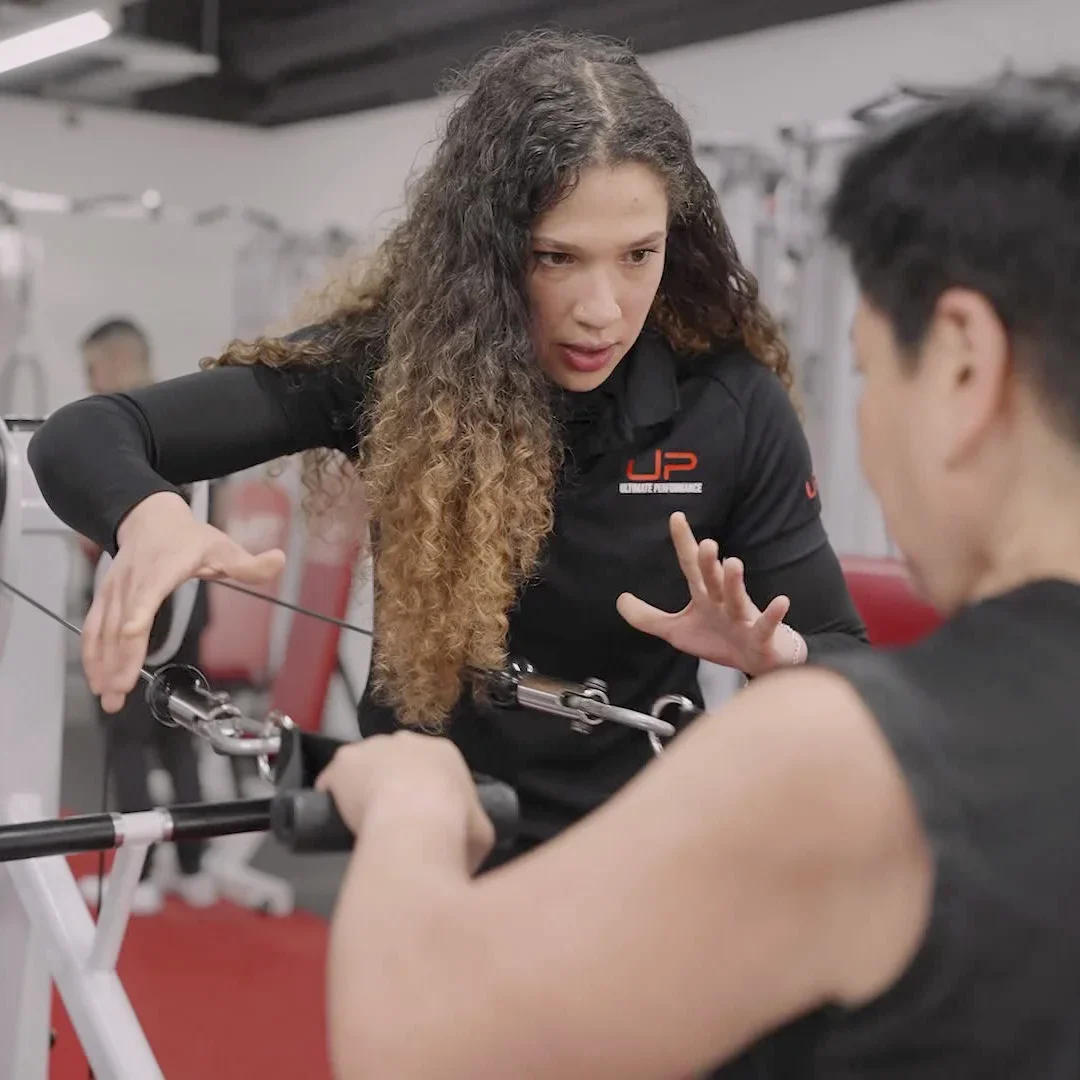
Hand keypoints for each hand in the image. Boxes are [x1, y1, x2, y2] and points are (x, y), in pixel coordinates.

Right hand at [85, 491, 284, 712]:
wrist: (150, 518)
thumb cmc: (187, 537)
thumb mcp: (223, 547)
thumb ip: (249, 563)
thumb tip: (279, 560)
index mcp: (160, 572)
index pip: (145, 599)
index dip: (135, 620)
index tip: (130, 640)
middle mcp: (131, 583)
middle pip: (119, 625)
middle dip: (117, 660)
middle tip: (118, 693)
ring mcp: (114, 592)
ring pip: (101, 631)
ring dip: (101, 665)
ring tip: (106, 696)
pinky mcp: (105, 599)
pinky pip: (93, 629)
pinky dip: (92, 654)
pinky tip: (97, 678)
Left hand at [316, 733, 495, 874]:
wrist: (413, 818)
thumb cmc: (452, 822)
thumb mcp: (480, 834)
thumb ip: (473, 835)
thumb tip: (466, 852)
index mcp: (445, 752)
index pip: (430, 766)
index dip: (424, 790)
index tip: (418, 813)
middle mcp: (409, 740)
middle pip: (396, 760)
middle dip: (393, 782)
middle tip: (392, 816)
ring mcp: (374, 746)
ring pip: (365, 765)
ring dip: (363, 786)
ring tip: (362, 818)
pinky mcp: (345, 759)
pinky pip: (334, 780)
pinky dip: (333, 795)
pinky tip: (334, 818)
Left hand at [616, 512, 804, 676]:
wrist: (756, 663)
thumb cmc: (720, 640)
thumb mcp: (677, 631)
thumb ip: (648, 617)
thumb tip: (620, 600)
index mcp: (705, 596)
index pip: (691, 565)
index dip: (683, 543)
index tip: (676, 518)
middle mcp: (723, 600)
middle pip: (714, 578)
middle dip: (709, 562)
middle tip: (706, 543)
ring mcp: (743, 616)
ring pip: (738, 597)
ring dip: (735, 581)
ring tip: (732, 562)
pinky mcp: (760, 636)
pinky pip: (766, 624)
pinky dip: (774, 614)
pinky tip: (780, 602)